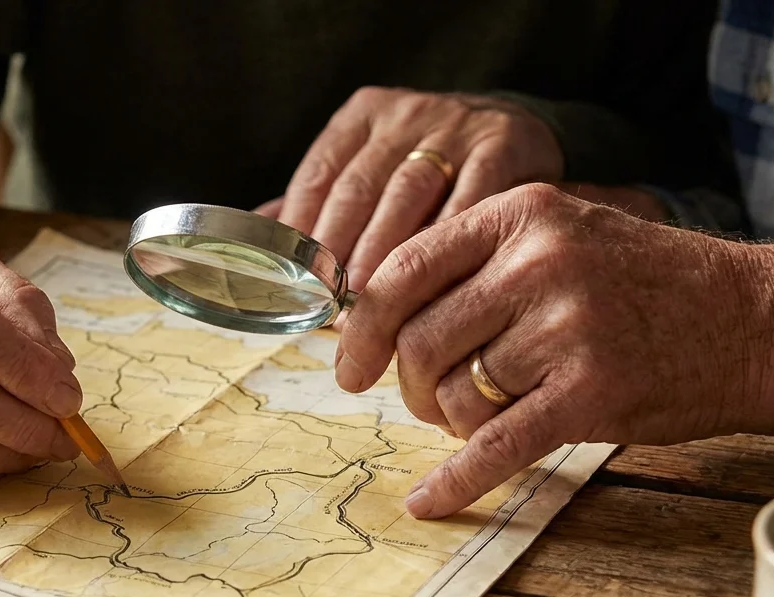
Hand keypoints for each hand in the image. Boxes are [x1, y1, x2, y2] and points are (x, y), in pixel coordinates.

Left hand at [272, 87, 562, 290]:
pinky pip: (469, 201)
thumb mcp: (374, 166)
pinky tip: (433, 284)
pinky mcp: (503, 144)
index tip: (299, 282)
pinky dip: (447, 244)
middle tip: (331, 304)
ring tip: (370, 303)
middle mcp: (405, 114)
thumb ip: (322, 199)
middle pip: (358, 187)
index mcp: (363, 116)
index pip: (319, 174)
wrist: (514, 132)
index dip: (304, 232)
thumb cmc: (428, 166)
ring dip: (385, 254)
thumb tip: (258, 237)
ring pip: (407, 195)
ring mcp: (455, 125)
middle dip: (341, 250)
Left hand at [337, 184, 773, 518]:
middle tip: (427, 401)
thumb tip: (370, 316)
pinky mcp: (589, 394)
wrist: (751, 322)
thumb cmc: (641, 285)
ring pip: (455, 394)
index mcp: (520, 215)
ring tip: (484, 415)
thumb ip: (476, 263)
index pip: (402, 270)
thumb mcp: (561, 235)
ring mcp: (566, 328)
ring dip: (453, 421)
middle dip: (409, 385)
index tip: (348, 366)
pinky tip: (428, 502)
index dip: (362, 328)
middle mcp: (539, 263)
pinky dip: (455, 481)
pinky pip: (494, 447)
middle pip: (420, 341)